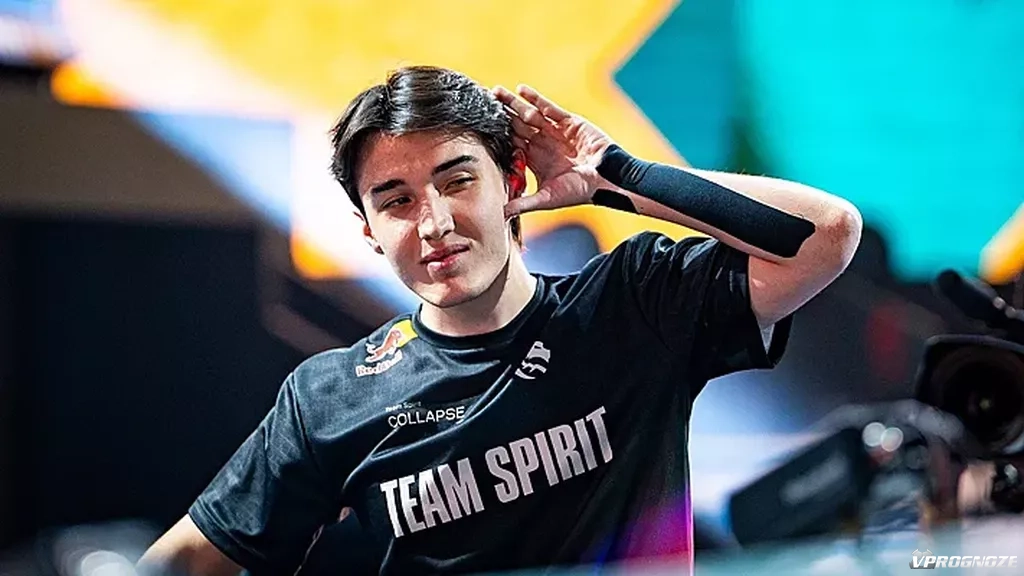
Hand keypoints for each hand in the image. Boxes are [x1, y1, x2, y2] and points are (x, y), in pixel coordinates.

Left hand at [492, 85, 615, 218]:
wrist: (606, 179)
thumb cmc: (579, 192)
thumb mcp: (547, 199)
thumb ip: (524, 204)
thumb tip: (500, 214)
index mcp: (536, 161)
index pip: (513, 145)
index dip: (498, 136)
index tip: (480, 127)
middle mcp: (544, 144)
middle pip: (517, 126)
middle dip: (502, 115)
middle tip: (483, 102)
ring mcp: (555, 132)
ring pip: (530, 114)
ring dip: (513, 103)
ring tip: (496, 92)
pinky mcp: (569, 122)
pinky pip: (549, 108)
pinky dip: (536, 99)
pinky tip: (520, 90)